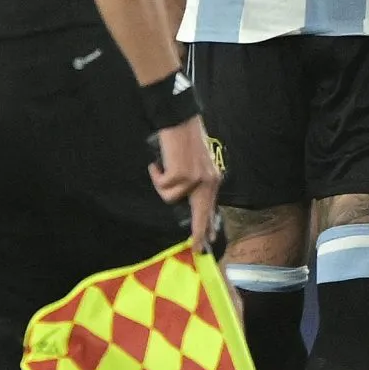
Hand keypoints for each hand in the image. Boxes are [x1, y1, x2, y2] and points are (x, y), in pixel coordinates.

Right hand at [151, 117, 221, 249]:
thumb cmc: (183, 141)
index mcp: (212, 180)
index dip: (208, 227)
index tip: (208, 242)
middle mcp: (208, 181)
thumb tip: (186, 203)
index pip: (210, 209)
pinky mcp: (181, 174)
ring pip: (171, 198)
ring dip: (161, 185)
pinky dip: (156, 175)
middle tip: (197, 249)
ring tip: (161, 167)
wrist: (179, 121)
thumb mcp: (196, 165)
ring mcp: (195, 179)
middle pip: (201, 216)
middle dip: (198, 233)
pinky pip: (162, 186)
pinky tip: (158, 163)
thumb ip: (196, 184)